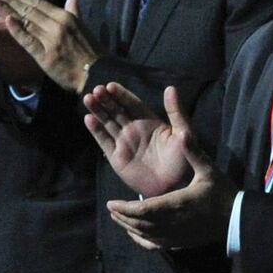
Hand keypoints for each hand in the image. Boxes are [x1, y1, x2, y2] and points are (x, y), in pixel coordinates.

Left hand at [0, 0, 101, 93]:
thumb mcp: (83, 28)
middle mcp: (59, 25)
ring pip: (27, 21)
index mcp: (67, 17)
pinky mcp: (47, 56)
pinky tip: (7, 21)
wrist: (99, 73)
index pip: (38, 2)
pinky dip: (18, 31)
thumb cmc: (92, 52)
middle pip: (29, 9)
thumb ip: (74, 12)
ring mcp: (53, 40)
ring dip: (8, 10)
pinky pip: (30, 41)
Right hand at [85, 83, 193, 198]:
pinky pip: (104, 141)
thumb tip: (170, 87)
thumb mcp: (183, 132)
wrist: (176, 186)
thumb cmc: (184, 159)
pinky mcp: (117, 158)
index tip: (111, 85)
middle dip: (107, 100)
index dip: (122, 95)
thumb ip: (176, 111)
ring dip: (98, 111)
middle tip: (97, 89)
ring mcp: (125, 143)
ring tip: (88, 98)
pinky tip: (88, 118)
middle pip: (117, 111)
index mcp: (151, 122)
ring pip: (108, 123)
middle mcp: (135, 130)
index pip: (133, 104)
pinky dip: (96, 130)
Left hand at [104, 139, 234, 250]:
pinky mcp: (179, 242)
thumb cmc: (222, 193)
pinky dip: (140, 240)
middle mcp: (172, 223)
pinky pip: (154, 245)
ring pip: (144, 235)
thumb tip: (181, 133)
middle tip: (111, 208)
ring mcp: (175, 235)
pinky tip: (135, 233)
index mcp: (176, 204)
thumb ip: (192, 152)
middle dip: (122, 216)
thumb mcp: (208, 169)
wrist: (237, 219)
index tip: (110, 203)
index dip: (124, 208)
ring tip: (118, 218)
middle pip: (138, 223)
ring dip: (128, 227)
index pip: (142, 210)